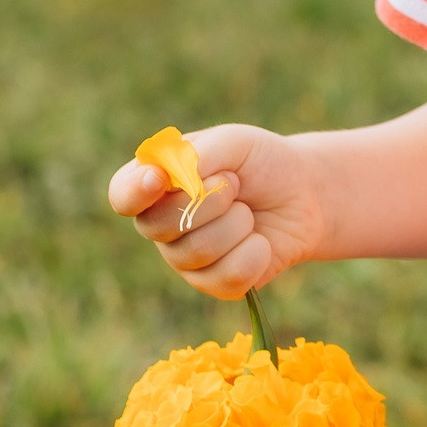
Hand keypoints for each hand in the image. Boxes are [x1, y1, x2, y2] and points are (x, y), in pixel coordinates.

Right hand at [108, 123, 329, 299]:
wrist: (304, 194)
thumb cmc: (261, 162)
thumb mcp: (234, 142)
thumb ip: (199, 154)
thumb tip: (168, 176)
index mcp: (156, 183)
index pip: (123, 194)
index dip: (134, 191)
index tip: (158, 179)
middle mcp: (161, 224)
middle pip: (158, 226)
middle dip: (208, 200)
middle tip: (234, 183)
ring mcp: (185, 259)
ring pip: (197, 252)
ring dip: (237, 223)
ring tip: (249, 211)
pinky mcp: (216, 284)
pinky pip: (227, 278)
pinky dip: (255, 253)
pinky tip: (261, 240)